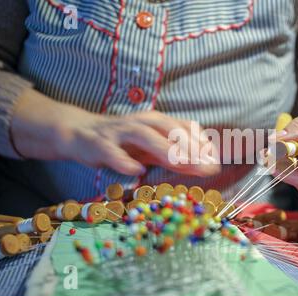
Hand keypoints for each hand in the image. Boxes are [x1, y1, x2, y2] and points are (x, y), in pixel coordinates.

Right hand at [11, 88, 219, 176]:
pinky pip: (113, 153)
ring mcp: (120, 132)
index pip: (184, 128)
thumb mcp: (153, 149)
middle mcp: (141, 123)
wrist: (81, 133)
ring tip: (181, 162)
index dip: (202, 143)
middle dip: (190, 147)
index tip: (217, 161)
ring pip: (143, 136)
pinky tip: (137, 172)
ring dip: (163, 149)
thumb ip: (177, 157)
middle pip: (169, 129)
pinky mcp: (99, 144)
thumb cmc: (124, 143)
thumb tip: (207, 167)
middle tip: (207, 165)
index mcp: (157, 121)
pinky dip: (125, 161)